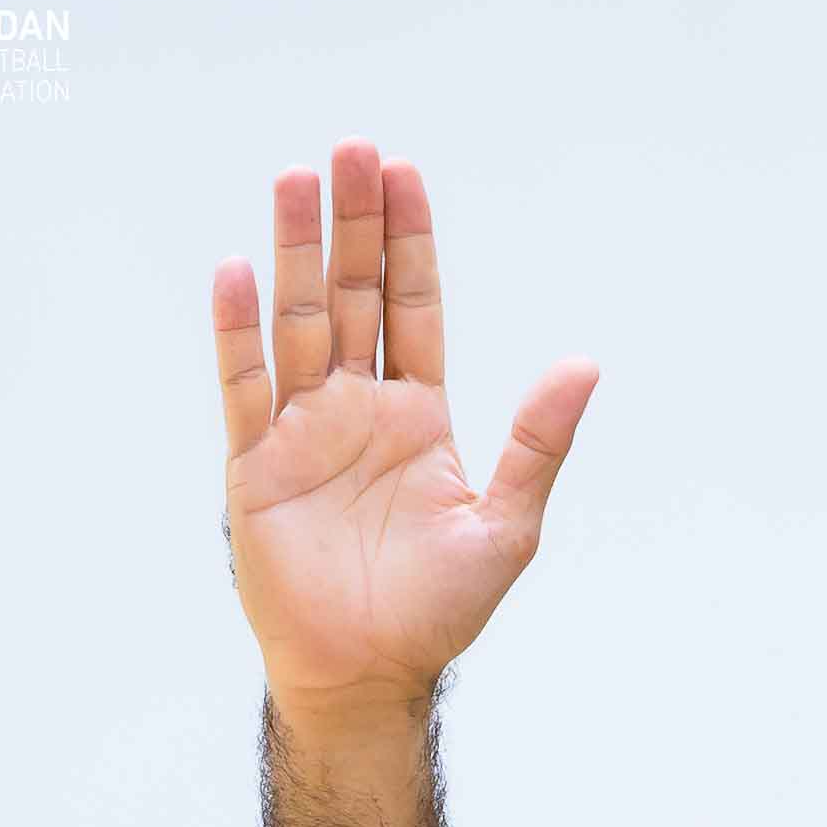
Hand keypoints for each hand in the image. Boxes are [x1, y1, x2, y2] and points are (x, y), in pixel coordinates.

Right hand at [212, 141, 594, 725]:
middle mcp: (357, 409)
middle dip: (351, 224)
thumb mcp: (505, 525)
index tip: (402, 172)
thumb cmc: (437, 612)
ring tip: (296, 180)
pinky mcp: (256, 466)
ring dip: (294, 253)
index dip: (408, 243)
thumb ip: (538, 443)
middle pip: (351, 295)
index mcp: (417, 417)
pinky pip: (244, 387)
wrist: (367, 676)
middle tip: (350, 150)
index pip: (412, 307)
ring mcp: (303, 432)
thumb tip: (587, 365)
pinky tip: (239, 271)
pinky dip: (239, 332)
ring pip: (297, 322)